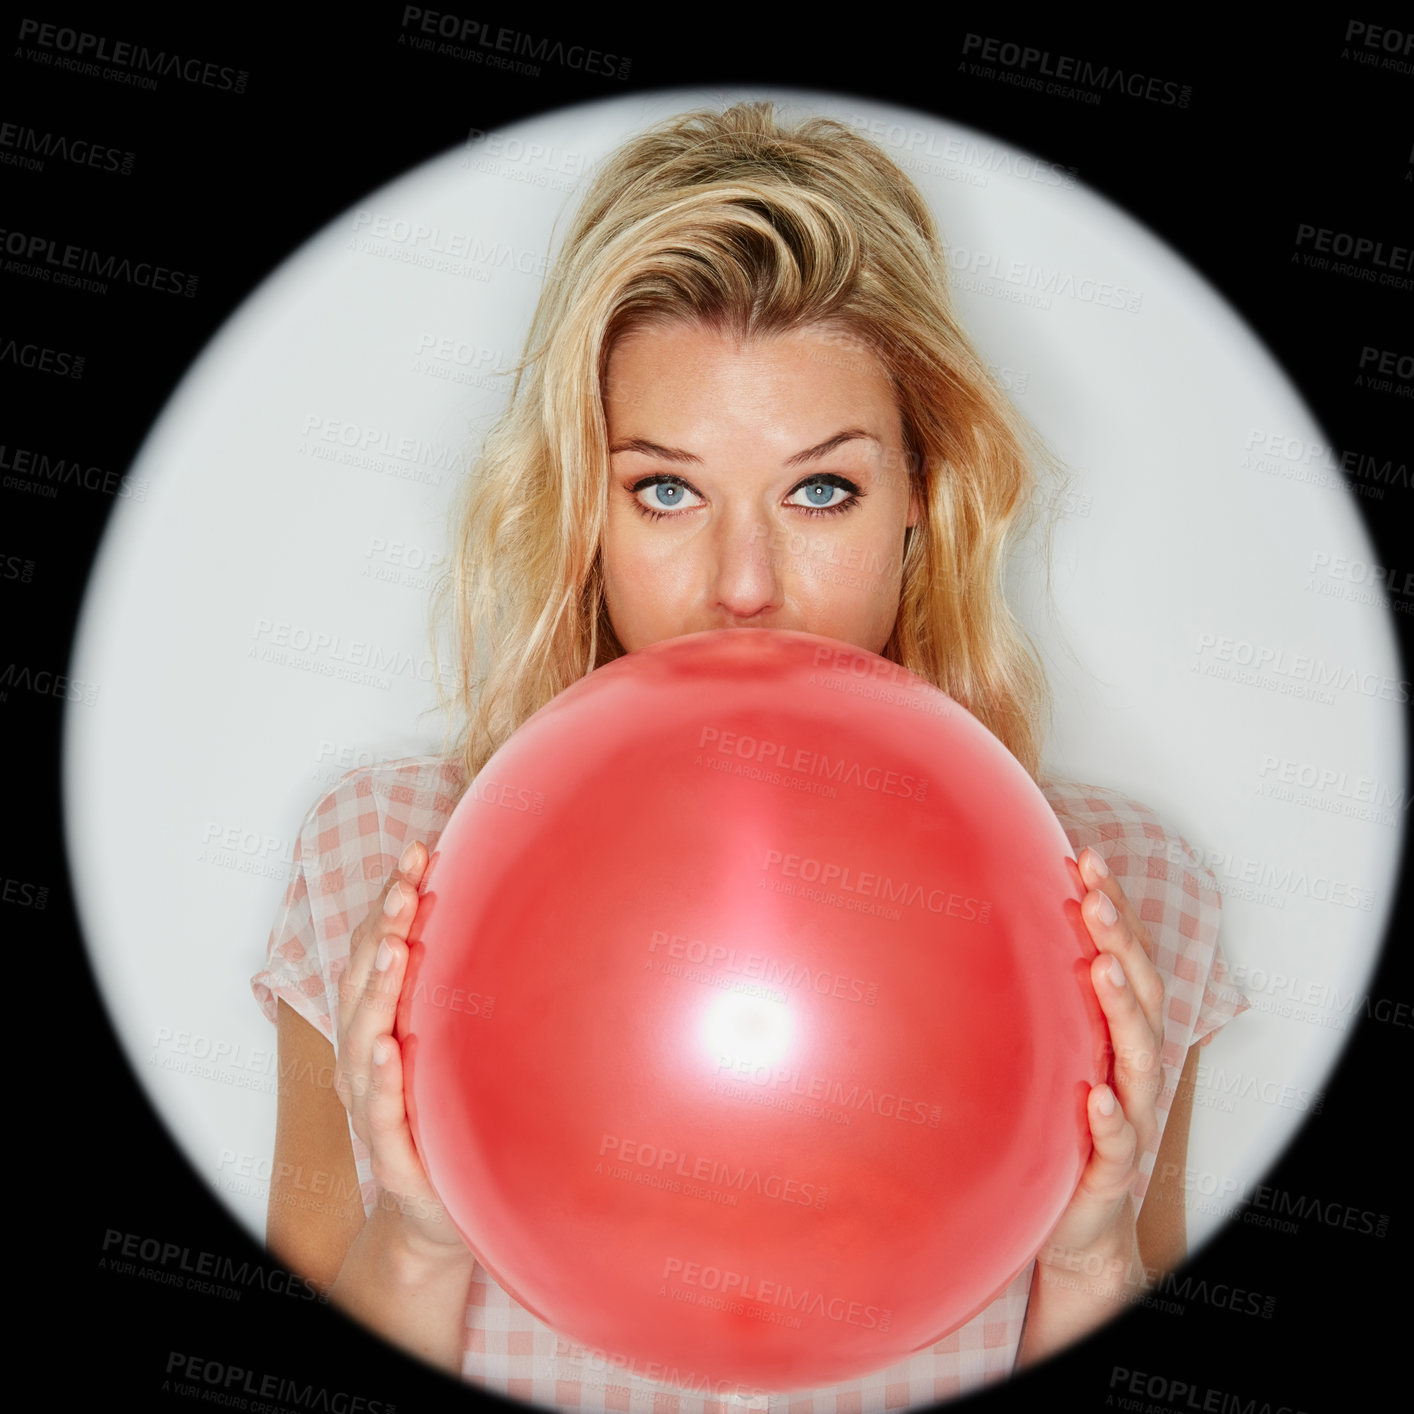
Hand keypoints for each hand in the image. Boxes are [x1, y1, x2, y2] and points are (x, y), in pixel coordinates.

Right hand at [333, 840, 467, 1255]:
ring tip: (394, 946)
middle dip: (385, 925)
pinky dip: (377, 1077)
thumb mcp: (467, 1045)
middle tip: (407, 881)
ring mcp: (373, 1101)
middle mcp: (368, 1053)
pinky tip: (384, 1047)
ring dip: (377, 988)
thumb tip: (545, 918)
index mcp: (386, 1022)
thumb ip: (483, 991)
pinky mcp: (391, 1152)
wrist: (439, 1214)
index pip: (386, 946)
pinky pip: (379, 1110)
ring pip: (362, 1034)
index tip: (420, 849)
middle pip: (369, 978)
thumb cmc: (451, 1115)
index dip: (396, 898)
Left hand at [1038, 846, 1166, 1279]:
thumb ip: (1025, 997)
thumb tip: (965, 920)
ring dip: (1125, 1008)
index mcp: (1114, 1030)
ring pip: (1139, 1057)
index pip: (1121, 956)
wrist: (1073, 1220)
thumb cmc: (1057, 1120)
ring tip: (1104, 967)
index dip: (1111, 908)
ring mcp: (1128, 1113)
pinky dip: (1108, 1117)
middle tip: (1094, 895)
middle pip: (1139, 991)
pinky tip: (1094, 1095)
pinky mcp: (1112, 1167)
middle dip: (1120, 939)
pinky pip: (1117, 1140)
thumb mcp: (1042, 1050)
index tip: (1086, 857)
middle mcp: (1129, 1064)